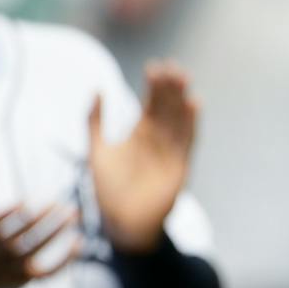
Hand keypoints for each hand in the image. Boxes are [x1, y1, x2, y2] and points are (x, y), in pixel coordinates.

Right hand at [0, 144, 78, 287]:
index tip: (30, 201)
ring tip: (75, 216)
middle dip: (44, 222)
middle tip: (66, 205)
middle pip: (22, 239)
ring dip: (57, 237)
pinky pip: (46, 274)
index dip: (15, 215)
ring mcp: (10, 268)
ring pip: (36, 254)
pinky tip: (79, 244)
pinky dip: (64, 262)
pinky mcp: (24, 281)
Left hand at [90, 62, 197, 252]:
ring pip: (179, 119)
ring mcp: (171, 151)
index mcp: (140, 133)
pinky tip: (194, 103)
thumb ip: (94, 121)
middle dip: (171, 87)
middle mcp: (159, 139)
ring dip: (182, 99)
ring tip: (183, 78)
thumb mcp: (96, 149)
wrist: (121, 221)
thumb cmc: (108, 189)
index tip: (155, 66)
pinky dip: (191, 122)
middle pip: (168, 107)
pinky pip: (188, 140)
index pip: (151, 102)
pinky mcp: (180, 165)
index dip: (154, 85)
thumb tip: (97, 88)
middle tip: (173, 67)